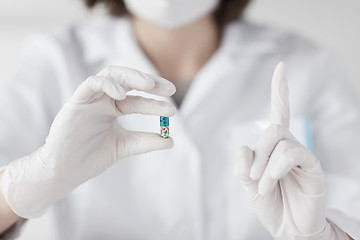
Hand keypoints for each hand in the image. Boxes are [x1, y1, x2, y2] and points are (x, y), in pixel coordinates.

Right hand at [0, 66, 175, 218]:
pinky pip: (91, 84)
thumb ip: (146, 142)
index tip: (172, 106)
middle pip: (128, 81)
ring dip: (132, 77)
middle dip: (149, 82)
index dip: (155, 99)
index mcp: (114, 108)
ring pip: (111, 75)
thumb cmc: (92, 157)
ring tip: (150, 85)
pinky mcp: (76, 102)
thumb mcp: (125, 146)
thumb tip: (171, 140)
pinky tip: (123, 95)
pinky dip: (107, 85)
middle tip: (169, 89)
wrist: (66, 172)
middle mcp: (103, 100)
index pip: (138, 97)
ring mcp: (90, 99)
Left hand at [236, 63, 348, 238]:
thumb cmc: (271, 204)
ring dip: (264, 164)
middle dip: (258, 151)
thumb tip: (244, 146)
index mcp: (274, 147)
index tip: (281, 67)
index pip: (279, 112)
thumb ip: (244, 165)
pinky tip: (270, 183)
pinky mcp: (313, 167)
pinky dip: (274, 168)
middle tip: (252, 177)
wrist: (288, 229)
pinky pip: (292, 154)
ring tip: (262, 185)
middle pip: (273, 128)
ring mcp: (302, 156)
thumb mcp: (249, 183)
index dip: (280, 90)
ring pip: (280, 139)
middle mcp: (289, 146)